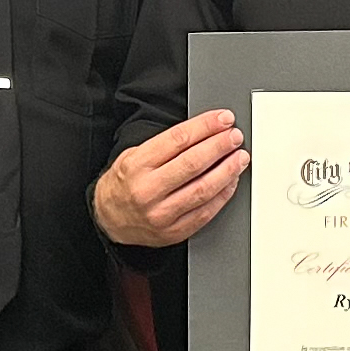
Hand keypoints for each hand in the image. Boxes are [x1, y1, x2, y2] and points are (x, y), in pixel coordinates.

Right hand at [96, 110, 247, 248]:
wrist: (109, 219)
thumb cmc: (125, 183)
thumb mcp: (133, 155)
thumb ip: (165, 145)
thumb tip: (204, 131)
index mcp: (137, 166)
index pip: (178, 139)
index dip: (206, 126)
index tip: (223, 119)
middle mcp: (148, 190)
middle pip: (193, 163)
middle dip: (220, 146)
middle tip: (235, 136)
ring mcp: (162, 214)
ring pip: (203, 189)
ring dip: (227, 170)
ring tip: (240, 157)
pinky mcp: (175, 231)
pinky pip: (206, 211)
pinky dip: (223, 194)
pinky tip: (231, 181)